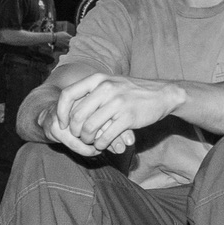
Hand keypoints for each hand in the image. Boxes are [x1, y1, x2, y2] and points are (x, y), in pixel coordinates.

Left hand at [47, 72, 178, 156]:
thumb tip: (68, 108)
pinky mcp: (128, 117)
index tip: (63, 123)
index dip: (61, 112)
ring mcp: (117, 102)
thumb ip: (92, 91)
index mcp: (98, 79)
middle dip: (74, 131)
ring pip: (89, 128)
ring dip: (86, 140)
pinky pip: (105, 137)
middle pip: (77, 115)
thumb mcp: (111, 83)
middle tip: (79, 137)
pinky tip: (102, 145)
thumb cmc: (133, 91)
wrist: (163, 94)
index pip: (68, 95)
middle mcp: (106, 88)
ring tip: (91, 142)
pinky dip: (100, 144)